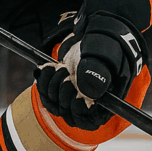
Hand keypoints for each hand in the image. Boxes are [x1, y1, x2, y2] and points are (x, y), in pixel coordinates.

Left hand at [35, 12, 146, 129]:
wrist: (96, 29)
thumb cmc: (106, 41)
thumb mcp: (105, 53)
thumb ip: (98, 72)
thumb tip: (87, 91)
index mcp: (108, 98)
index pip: (90, 121)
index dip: (78, 112)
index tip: (75, 96)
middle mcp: (91, 101)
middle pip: (69, 113)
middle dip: (62, 93)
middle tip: (65, 72)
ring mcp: (75, 94)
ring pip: (55, 104)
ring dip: (51, 86)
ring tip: (58, 67)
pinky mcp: (62, 86)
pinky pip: (46, 94)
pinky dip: (43, 82)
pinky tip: (47, 68)